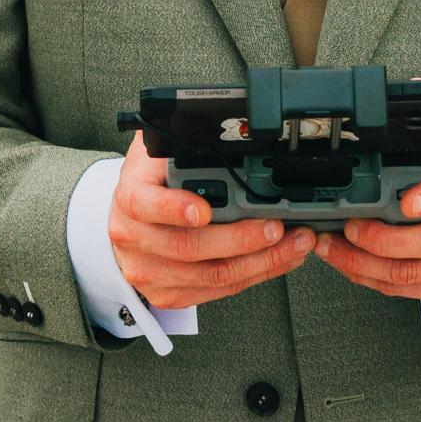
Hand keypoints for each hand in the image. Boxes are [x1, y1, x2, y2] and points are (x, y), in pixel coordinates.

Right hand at [109, 136, 314, 311]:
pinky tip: (277, 260)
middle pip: (190, 247)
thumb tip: (223, 127)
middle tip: (277, 226)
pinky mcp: (169, 294)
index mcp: (129, 198)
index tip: (204, 210)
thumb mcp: (157, 150)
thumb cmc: (148, 182)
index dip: (176, 209)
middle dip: (242, 239)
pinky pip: (218, 291)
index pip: (146, 204)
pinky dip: (255, 276)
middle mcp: (135, 239)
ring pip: (211, 276)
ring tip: (292, 244)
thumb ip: (182, 141)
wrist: (127, 220)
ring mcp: (150, 272)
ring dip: (261, 262)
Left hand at [315, 148, 420, 301]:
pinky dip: (372, 277)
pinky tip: (351, 264)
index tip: (405, 202)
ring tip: (335, 248)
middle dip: (382, 239)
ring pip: (415, 272)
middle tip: (349, 227)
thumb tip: (368, 160)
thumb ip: (419, 157)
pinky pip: (409, 289)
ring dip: (366, 263)